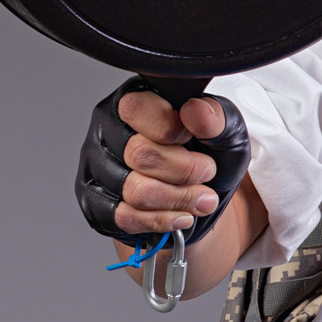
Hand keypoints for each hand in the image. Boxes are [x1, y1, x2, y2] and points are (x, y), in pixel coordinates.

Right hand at [76, 78, 249, 244]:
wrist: (201, 195)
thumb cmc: (209, 155)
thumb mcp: (226, 132)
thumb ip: (215, 119)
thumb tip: (195, 110)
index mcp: (136, 100)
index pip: (137, 109)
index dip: (172, 130)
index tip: (193, 139)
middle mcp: (108, 130)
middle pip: (140, 155)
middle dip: (185, 172)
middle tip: (207, 173)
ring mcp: (97, 167)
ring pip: (136, 191)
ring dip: (179, 200)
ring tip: (200, 198)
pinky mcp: (96, 202)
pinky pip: (126, 217)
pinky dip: (162, 220)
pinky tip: (181, 215)